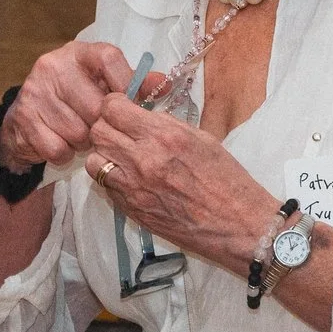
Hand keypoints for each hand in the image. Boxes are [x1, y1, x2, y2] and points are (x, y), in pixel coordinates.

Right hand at [0, 42, 165, 172]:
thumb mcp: (101, 83)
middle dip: (102, 126)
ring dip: (84, 143)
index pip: (109, 58)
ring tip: (80, 135)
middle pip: (97, 106)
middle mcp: (53, 66)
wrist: (25, 118)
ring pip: (78, 132)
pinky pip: (58, 149)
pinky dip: (65, 154)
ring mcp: (35, 91)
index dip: (126, 84)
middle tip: (99, 128)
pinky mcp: (23, 118)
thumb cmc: (74, 99)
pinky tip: (62, 144)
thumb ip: (132, 83)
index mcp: (78, 53)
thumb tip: (164, 85)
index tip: (131, 104)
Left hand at [85, 94, 281, 274]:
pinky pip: (106, 187)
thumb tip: (143, 116)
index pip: (113, 109)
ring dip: (104, 155)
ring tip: (122, 157)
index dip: (115, 105)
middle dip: (106, 127)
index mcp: (164, 136)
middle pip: (98, 132)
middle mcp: (143, 160)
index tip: (123, 109)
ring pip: (94, 161)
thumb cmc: (228, 180)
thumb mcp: (202, 138)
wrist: (238, 225)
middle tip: (121, 131)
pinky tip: (131, 179)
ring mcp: (134, 188)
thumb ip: (167, 124)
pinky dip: (112, 179)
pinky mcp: (131, 211)